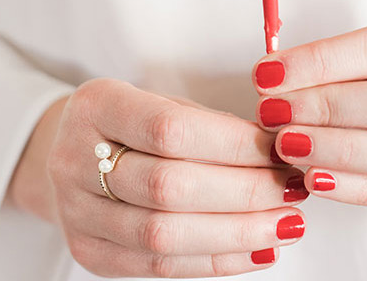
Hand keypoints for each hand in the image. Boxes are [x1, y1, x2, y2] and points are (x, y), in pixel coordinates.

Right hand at [8, 79, 308, 277]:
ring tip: (286, 225)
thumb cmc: (132, 121)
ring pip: (163, 235)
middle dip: (244, 192)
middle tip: (294, 190)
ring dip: (237, 233)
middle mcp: (75, 159)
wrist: (72, 151)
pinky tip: (257, 249)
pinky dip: (215, 262)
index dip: (232, 145)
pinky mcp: (89, 252)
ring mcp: (76, 212)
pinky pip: (157, 267)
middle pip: (168, 187)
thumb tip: (278, 153)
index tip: (281, 152)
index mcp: (97, 106)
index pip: (169, 129)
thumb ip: (210, 126)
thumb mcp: (163, 102)